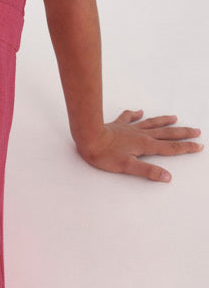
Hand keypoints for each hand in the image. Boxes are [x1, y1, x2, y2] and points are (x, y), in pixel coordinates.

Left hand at [76, 109, 202, 181]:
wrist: (88, 137)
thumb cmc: (105, 154)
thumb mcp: (128, 167)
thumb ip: (148, 171)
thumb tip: (167, 176)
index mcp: (145, 145)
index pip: (170, 148)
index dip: (186, 147)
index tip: (199, 145)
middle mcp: (141, 134)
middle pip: (166, 133)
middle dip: (182, 133)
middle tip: (196, 130)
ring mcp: (130, 128)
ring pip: (151, 123)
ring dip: (164, 121)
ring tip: (175, 117)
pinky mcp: (118, 124)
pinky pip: (129, 117)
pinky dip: (135, 114)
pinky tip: (140, 111)